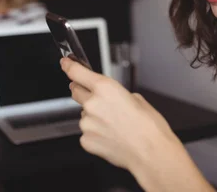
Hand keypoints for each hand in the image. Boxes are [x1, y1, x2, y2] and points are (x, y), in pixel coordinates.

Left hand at [60, 57, 177, 171]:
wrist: (151, 153)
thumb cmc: (149, 127)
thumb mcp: (137, 99)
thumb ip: (117, 95)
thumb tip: (113, 99)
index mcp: (105, 88)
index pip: (77, 72)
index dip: (69, 66)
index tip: (66, 63)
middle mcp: (92, 104)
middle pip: (77, 92)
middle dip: (83, 92)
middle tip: (97, 99)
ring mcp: (87, 123)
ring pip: (85, 115)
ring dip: (94, 117)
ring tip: (115, 125)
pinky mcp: (86, 140)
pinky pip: (87, 132)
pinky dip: (96, 133)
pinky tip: (111, 136)